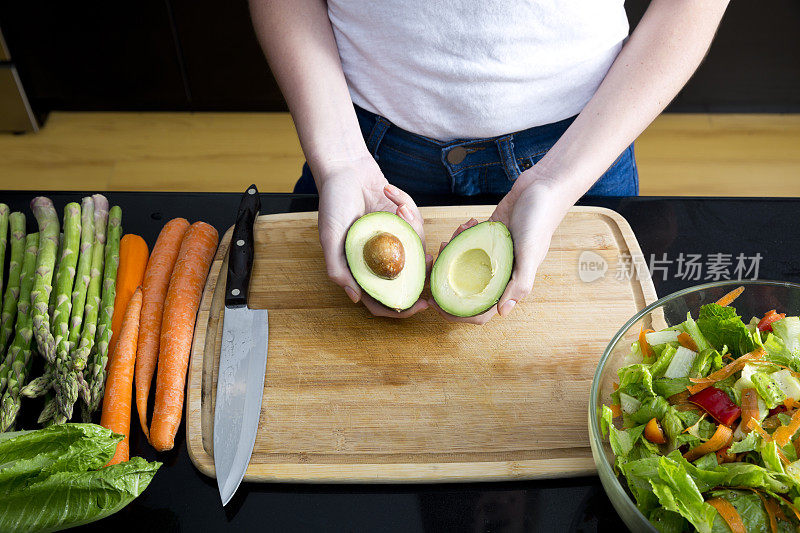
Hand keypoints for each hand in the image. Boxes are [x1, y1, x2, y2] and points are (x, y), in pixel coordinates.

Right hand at [316, 155, 429, 316]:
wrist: (344, 168)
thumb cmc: (333, 203)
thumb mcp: (329, 238)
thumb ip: (338, 269)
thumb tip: (355, 298)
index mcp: (359, 268)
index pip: (380, 299)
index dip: (399, 308)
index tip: (419, 307)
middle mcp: (377, 257)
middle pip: (406, 279)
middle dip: (421, 275)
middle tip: (431, 266)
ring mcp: (392, 240)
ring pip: (416, 249)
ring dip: (411, 226)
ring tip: (398, 206)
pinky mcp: (402, 222)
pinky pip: (416, 224)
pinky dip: (408, 207)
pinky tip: (391, 193)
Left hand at [430, 172, 570, 323]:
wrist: (544, 187)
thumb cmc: (540, 221)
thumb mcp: (530, 253)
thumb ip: (520, 284)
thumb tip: (502, 313)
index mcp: (509, 283)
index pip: (480, 311)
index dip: (456, 314)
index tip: (434, 303)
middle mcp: (500, 273)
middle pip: (466, 290)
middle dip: (446, 281)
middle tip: (434, 265)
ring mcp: (493, 255)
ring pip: (463, 265)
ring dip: (451, 254)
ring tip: (451, 238)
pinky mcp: (488, 237)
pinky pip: (467, 245)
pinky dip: (461, 236)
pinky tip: (468, 223)